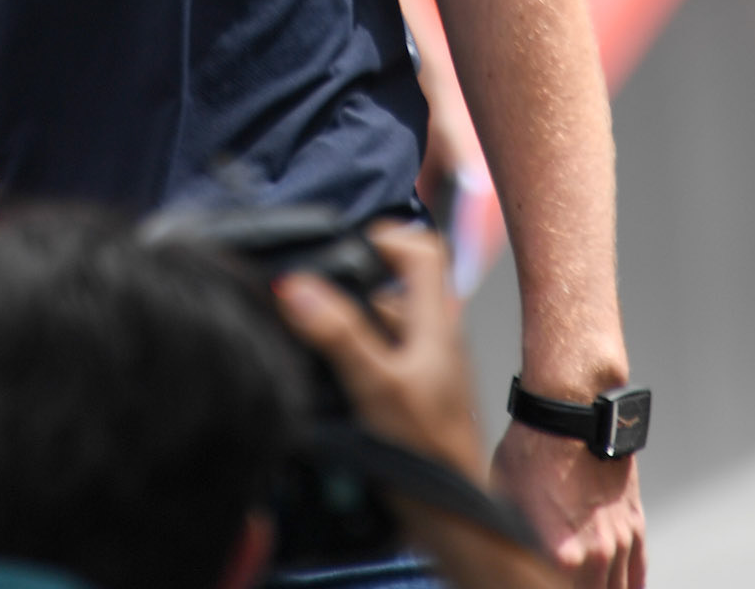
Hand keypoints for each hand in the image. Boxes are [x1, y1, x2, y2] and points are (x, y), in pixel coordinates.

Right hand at [277, 226, 564, 588]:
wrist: (456, 520)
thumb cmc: (433, 456)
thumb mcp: (378, 386)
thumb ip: (338, 333)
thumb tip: (297, 285)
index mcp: (435, 323)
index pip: (424, 251)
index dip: (388, 235)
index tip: (348, 241)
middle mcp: (432, 339)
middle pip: (394, 288)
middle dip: (352, 285)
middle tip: (313, 295)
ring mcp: (423, 370)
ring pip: (383, 325)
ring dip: (348, 324)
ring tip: (315, 337)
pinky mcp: (410, 398)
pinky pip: (378, 358)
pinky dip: (351, 358)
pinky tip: (329, 376)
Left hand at [492, 420, 644, 588]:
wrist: (572, 409)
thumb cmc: (531, 447)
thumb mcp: (502, 497)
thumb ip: (513, 537)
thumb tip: (507, 552)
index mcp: (561, 554)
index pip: (549, 586)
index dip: (538, 583)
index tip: (532, 579)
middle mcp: (595, 553)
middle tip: (556, 579)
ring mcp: (619, 540)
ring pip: (617, 588)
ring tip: (586, 584)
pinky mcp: (635, 522)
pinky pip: (638, 569)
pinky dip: (631, 584)